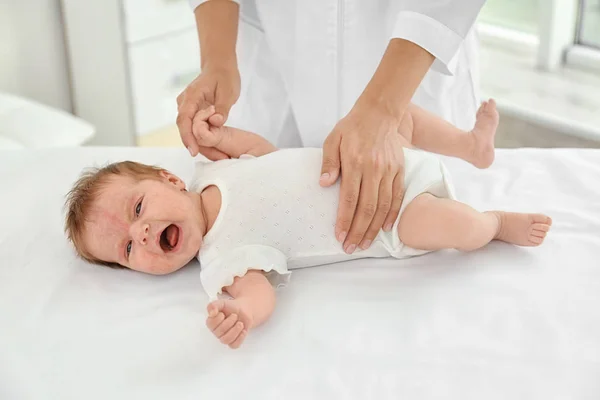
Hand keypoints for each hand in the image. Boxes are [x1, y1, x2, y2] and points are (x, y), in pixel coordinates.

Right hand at [176, 65, 240, 158]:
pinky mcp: (192, 113)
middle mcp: (184, 103)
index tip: (194, 151)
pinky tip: (216, 147)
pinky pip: (194, 128)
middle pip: (185, 128)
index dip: (188, 137)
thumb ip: (222, 108)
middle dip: (197, 145)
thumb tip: (215, 122)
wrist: (219, 67)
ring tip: (220, 155)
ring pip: (189, 130)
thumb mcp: (228, 91)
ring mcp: (186, 108)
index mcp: (191, 96)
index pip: (184, 119)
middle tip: (217, 158)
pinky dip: (203, 138)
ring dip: (201, 144)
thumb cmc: (224, 77)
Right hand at [206, 298, 253, 348]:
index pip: (211, 324)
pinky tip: (243, 331)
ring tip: (240, 323)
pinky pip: (234, 345)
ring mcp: (225, 337)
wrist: (244, 310)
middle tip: (235, 315)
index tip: (223, 313)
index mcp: (211, 322)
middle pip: (219, 332)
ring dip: (234, 331)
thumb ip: (214, 305)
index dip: (218, 318)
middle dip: (229, 322)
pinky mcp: (234, 342)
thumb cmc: (232, 307)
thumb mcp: (222, 303)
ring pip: (226, 340)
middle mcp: (216, 331)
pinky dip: (239, 338)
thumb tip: (211, 312)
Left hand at [320, 99, 406, 252]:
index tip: (339, 236)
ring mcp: (389, 170)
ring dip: (373, 228)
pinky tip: (385, 228)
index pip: (349, 198)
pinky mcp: (399, 170)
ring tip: (365, 244)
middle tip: (351, 248)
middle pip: (366, 207)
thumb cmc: (351, 128)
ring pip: (382, 206)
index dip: (344, 220)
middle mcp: (373, 169)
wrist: (378, 113)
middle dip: (357, 231)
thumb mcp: (332, 140)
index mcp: (355, 162)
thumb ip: (328, 163)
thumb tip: (323, 184)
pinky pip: (397, 196)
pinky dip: (392, 214)